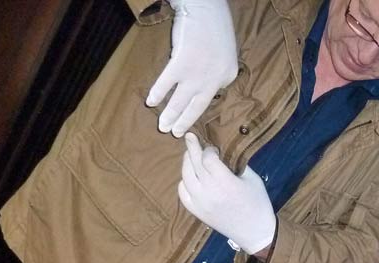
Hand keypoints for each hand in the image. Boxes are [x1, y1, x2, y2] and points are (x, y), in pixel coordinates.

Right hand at [145, 0, 238, 136]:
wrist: (205, 7)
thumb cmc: (214, 26)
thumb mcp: (226, 53)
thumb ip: (218, 71)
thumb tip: (203, 86)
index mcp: (228, 76)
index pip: (212, 97)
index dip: (197, 107)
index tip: (188, 117)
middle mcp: (214, 79)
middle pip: (197, 106)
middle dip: (184, 121)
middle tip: (175, 134)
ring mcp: (197, 72)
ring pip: (181, 100)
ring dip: (170, 114)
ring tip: (162, 127)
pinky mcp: (181, 62)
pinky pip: (167, 82)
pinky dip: (158, 93)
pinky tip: (151, 102)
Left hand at [178, 133, 275, 253]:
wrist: (255, 232)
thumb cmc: (258, 203)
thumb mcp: (252, 178)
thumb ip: (236, 163)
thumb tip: (222, 151)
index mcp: (226, 183)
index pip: (207, 158)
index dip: (208, 149)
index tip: (213, 148)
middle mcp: (209, 192)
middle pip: (193, 164)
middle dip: (191, 148)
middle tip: (190, 137)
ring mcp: (200, 203)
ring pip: (185, 177)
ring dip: (186, 163)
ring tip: (191, 156)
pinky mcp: (197, 212)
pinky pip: (183, 193)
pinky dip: (184, 182)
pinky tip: (190, 177)